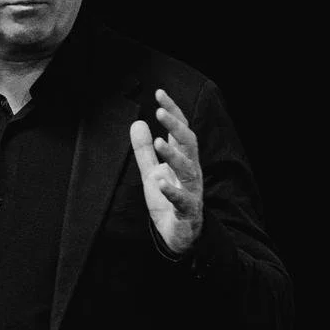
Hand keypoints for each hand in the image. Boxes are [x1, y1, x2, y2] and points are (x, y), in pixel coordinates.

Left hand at [130, 88, 202, 255]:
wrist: (179, 235)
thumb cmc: (167, 200)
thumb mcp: (150, 172)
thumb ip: (144, 150)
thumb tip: (137, 123)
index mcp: (183, 160)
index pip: (180, 130)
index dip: (173, 111)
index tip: (159, 93)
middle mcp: (191, 171)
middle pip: (188, 143)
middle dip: (176, 126)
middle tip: (160, 112)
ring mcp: (191, 190)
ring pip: (188, 169)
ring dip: (174, 155)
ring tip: (159, 142)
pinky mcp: (188, 211)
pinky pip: (183, 200)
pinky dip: (171, 191)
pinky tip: (160, 182)